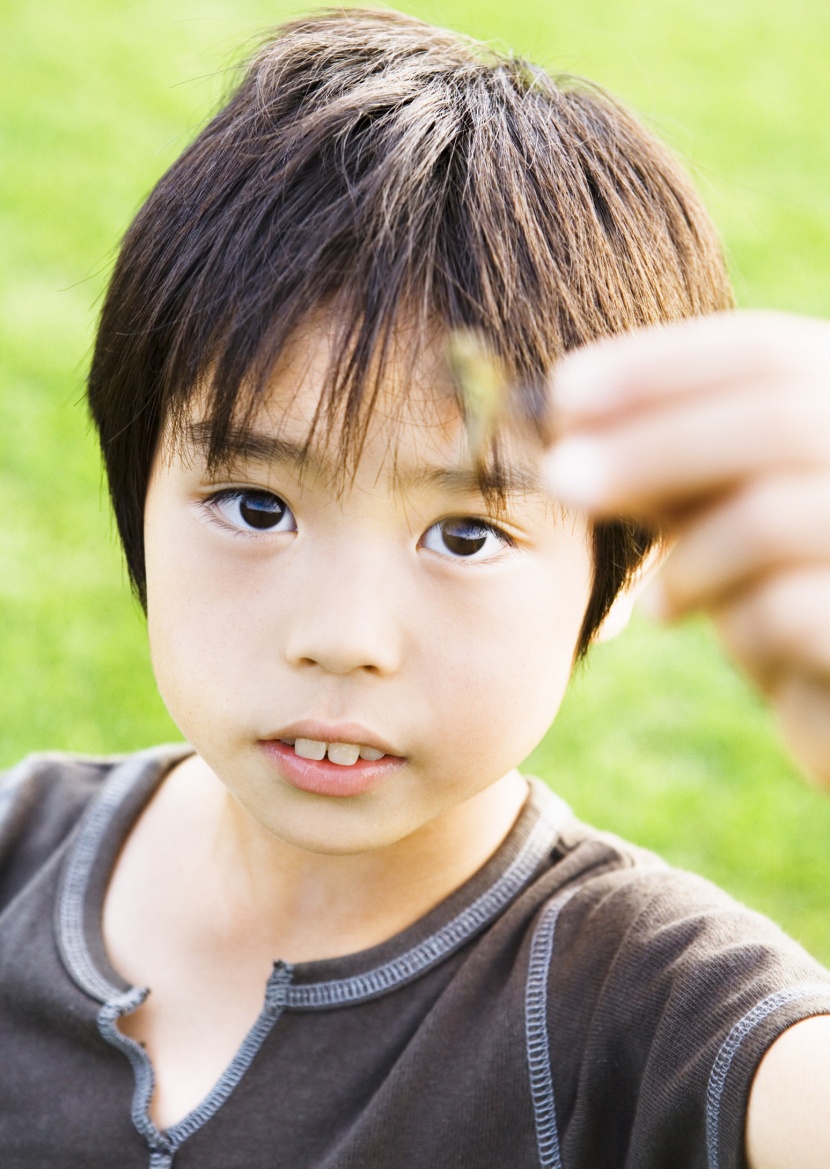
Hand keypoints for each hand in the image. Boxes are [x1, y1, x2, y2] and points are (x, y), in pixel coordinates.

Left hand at [544, 310, 829, 785]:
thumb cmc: (789, 588)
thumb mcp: (723, 511)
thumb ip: (667, 465)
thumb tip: (567, 418)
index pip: (766, 354)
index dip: (660, 368)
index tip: (564, 393)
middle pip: (776, 420)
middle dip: (650, 447)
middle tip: (561, 477)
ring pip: (769, 517)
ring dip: (688, 558)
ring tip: (666, 603)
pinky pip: (783, 612)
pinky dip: (736, 625)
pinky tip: (734, 636)